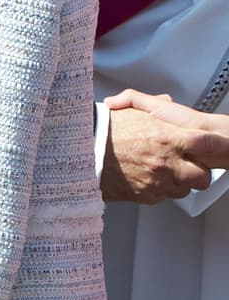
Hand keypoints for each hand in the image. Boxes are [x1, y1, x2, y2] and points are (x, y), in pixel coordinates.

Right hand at [100, 89, 228, 202]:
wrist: (84, 154)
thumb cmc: (107, 133)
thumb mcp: (133, 109)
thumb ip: (154, 103)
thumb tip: (165, 101)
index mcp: (167, 138)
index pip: (206, 144)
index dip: (218, 146)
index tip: (221, 146)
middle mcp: (165, 163)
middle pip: (202, 176)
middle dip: (198, 172)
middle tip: (190, 165)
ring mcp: (156, 182)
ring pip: (184, 190)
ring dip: (179, 182)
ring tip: (166, 171)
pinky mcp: (145, 196)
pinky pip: (164, 197)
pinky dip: (160, 190)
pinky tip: (149, 178)